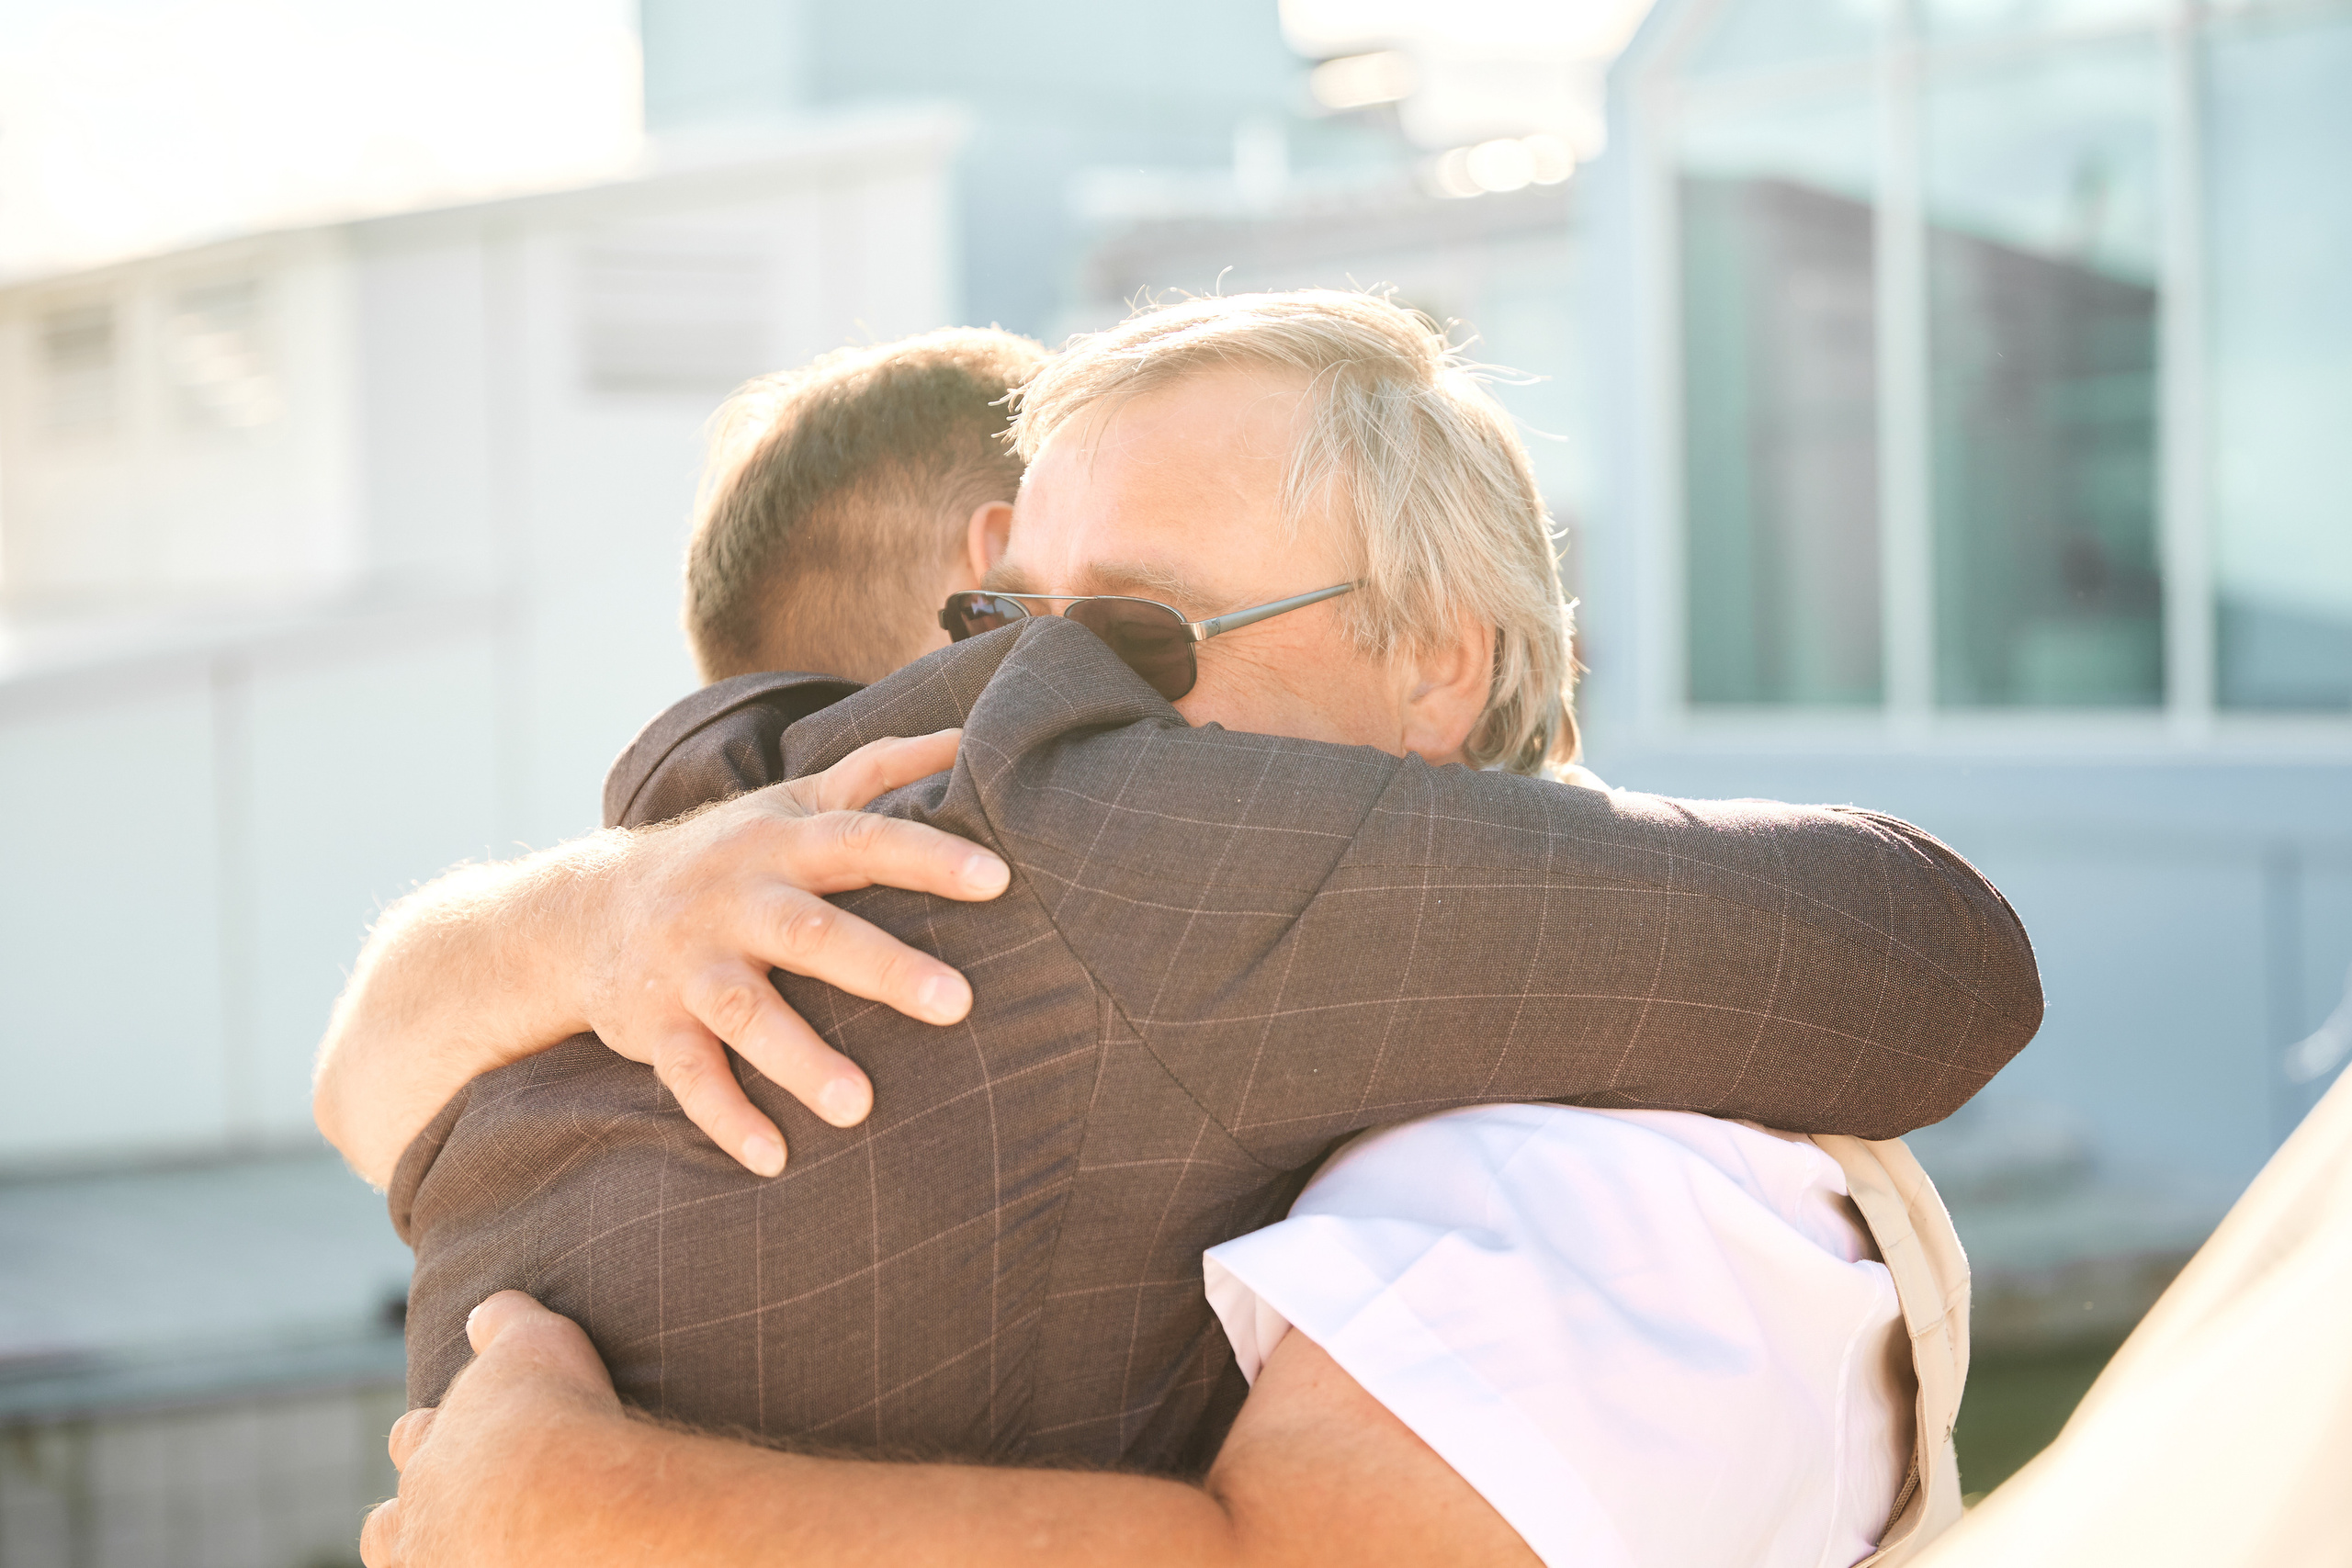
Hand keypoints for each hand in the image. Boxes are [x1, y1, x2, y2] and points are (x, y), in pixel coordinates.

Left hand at [362, 1292, 633, 1567]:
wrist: (570, 1504)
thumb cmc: (555, 1417)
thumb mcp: (534, 1340)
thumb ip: (502, 1320)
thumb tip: (481, 1312)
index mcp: (431, 1447)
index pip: (410, 1438)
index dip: (432, 1433)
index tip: (459, 1431)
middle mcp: (420, 1511)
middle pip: (391, 1517)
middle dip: (420, 1504)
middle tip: (463, 1500)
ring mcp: (436, 1563)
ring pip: (406, 1561)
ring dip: (427, 1551)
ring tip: (461, 1546)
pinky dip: (478, 1564)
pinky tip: (505, 1557)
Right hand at [585, 729, 1010, 1174]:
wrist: (581, 911)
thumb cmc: (727, 855)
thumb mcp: (790, 802)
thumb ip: (877, 770)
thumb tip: (969, 737)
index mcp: (780, 843)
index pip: (863, 839)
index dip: (928, 856)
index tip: (998, 879)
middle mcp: (735, 900)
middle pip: (813, 932)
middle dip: (885, 967)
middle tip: (961, 1003)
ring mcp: (691, 965)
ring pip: (746, 1013)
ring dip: (801, 1061)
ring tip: (860, 1108)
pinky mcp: (655, 1025)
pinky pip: (689, 1077)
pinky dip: (726, 1119)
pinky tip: (773, 1160)